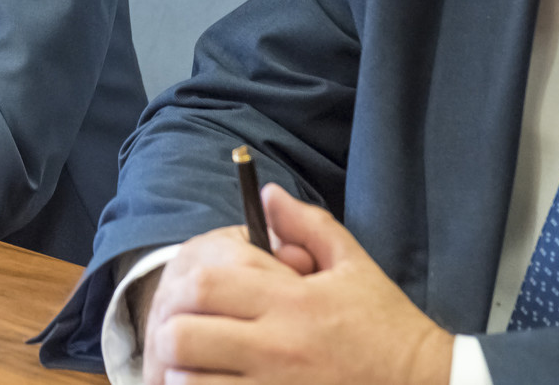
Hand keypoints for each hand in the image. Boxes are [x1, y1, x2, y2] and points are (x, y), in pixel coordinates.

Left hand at [144, 184, 452, 384]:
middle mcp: (277, 348)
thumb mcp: (354, 266)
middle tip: (182, 331)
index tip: (188, 290)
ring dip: (182, 373)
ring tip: (192, 367)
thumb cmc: (388, 328)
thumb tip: (265, 193)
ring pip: (190, 383)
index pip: (206, 284)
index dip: (182, 284)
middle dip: (170, 331)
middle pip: (184, 335)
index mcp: (291, 302)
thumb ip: (307, 226)